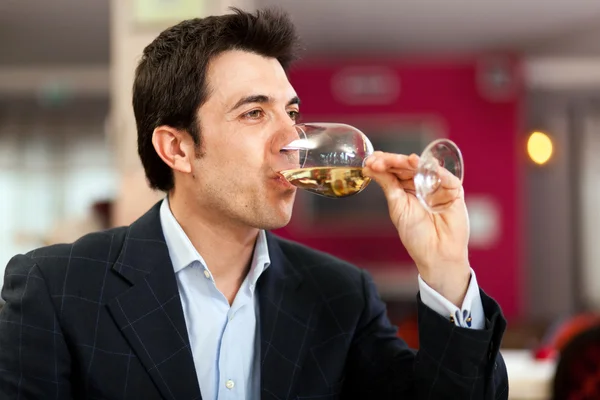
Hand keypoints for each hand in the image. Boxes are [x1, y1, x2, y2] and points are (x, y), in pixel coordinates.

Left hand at [363, 151, 470, 306]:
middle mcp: (421, 184)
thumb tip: (370, 167)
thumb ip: (387, 184)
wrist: (436, 253)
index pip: (394, 170)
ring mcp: (437, 185)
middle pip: (406, 166)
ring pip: (422, 167)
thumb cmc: (416, 234)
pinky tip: (417, 163)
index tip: (368, 161)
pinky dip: (431, 168)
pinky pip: (443, 175)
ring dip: (406, 162)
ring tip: (393, 161)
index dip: (382, 163)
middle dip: (391, 161)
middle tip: (377, 161)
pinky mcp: (453, 189)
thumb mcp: (397, 206)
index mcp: (406, 188)